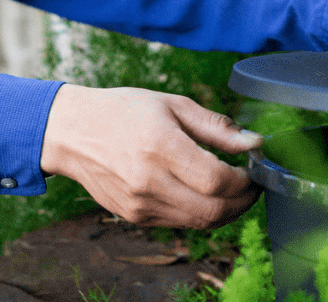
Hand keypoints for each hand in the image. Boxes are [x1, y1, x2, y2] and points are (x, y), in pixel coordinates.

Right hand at [39, 85, 262, 228]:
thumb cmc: (123, 111)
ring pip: (200, 223)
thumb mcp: (172, 104)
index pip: (216, 180)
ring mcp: (140, 204)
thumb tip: (254, 143)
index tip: (255, 170)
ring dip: (226, 211)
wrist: (72, 132)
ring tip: (234, 191)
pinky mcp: (134, 217)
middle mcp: (148, 181)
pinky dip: (201, 213)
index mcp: (159, 146)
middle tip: (253, 186)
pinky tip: (205, 194)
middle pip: (213, 210)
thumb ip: (216, 127)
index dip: (245, 181)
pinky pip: (181, 223)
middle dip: (243, 202)